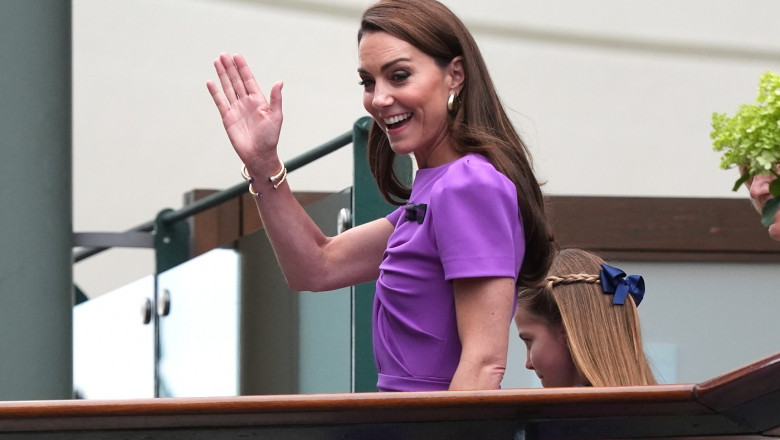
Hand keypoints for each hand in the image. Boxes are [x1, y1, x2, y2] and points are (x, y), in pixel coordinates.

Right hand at [206, 53, 282, 169]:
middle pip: (236, 81)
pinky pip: (220, 102)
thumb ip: (276, 99)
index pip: (249, 80)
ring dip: (222, 75)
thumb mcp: (276, 117)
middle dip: (230, 68)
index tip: (237, 56)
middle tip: (223, 54)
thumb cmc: (270, 138)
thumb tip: (279, 82)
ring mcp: (236, 109)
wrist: (259, 155)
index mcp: (258, 100)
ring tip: (217, 62)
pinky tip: (210, 82)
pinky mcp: (227, 118)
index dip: (243, 68)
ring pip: (227, 88)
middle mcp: (246, 103)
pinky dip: (215, 92)